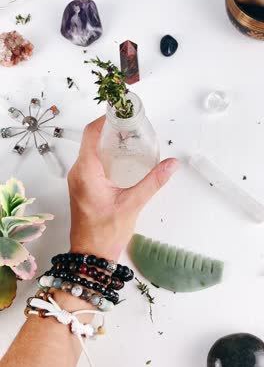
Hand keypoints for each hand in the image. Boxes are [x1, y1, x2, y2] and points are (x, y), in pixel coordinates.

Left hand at [68, 116, 178, 260]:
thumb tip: (171, 164)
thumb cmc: (105, 233)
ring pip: (91, 150)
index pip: (92, 134)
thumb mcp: (133, 204)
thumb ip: (153, 182)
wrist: (91, 254)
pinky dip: (106, 154)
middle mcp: (78, 172)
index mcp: (86, 172)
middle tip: (132, 125)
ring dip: (108, 141)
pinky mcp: (83, 186)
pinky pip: (92, 161)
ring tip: (131, 138)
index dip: (106, 119)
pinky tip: (123, 158)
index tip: (121, 112)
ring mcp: (79, 179)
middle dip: (111, 128)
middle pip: (91, 139)